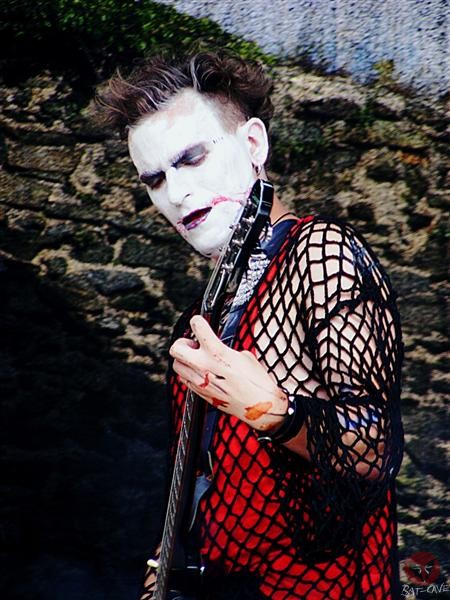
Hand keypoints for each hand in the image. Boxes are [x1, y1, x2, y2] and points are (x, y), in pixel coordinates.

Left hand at [169, 315, 287, 430]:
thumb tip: (218, 348)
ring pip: (176, 364)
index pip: (196, 326)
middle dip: (182, 343)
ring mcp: (200, 380)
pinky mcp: (199, 392)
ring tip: (197, 359)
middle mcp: (204, 365)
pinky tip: (200, 372)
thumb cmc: (256, 380)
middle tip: (194, 344)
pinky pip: (183, 378)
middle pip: (176, 348)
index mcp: (217, 352)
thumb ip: (226, 349)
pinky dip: (188, 373)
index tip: (200, 322)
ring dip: (184, 359)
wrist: (258, 406)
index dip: (197, 321)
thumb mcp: (244, 356)